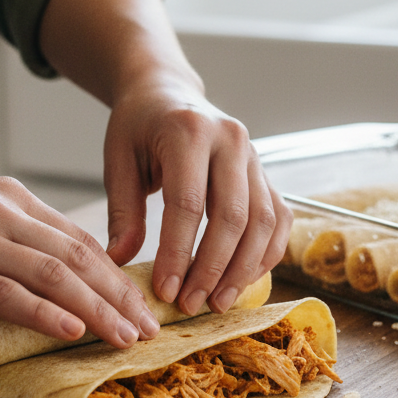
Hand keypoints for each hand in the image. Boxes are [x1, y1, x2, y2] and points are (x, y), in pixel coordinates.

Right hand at [0, 173, 161, 348]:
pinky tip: (72, 330)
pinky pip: (6, 291)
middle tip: (149, 328)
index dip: (115, 275)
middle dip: (119, 295)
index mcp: (11, 198)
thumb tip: (47, 280)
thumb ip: (8, 239)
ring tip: (125, 337)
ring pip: (52, 274)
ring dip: (96, 309)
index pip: (78, 239)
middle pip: (77, 256)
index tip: (139, 304)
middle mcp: (0, 211)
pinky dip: (44, 312)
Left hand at [102, 77, 292, 315]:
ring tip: (217, 302)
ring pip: (263, 221)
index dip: (178, 252)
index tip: (164, 290)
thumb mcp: (119, 160)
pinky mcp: (265, 173)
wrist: (169, 92)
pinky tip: (241, 280)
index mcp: (189, 130)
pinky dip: (265, 254)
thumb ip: (122, 211)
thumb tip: (120, 263)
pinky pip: (278, 219)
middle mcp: (231, 140)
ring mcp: (255, 156)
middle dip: (213, 268)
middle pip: (233, 216)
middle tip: (191, 304)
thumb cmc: (139, 127)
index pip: (188, 202)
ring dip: (243, 268)